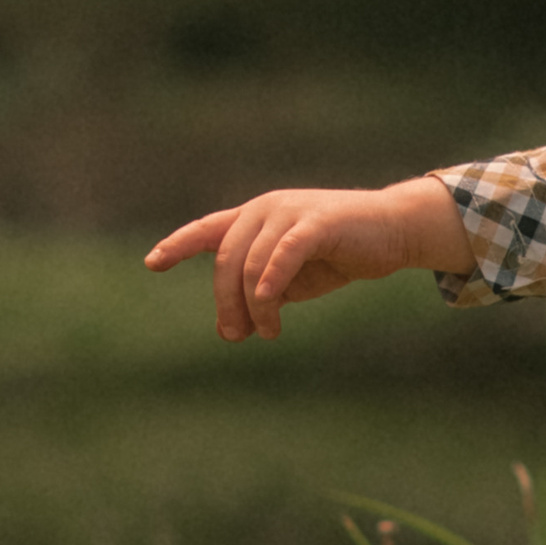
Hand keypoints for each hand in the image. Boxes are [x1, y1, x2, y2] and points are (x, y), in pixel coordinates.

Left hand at [143, 178, 473, 340]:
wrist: (392, 232)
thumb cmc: (339, 254)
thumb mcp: (293, 279)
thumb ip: (261, 294)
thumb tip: (233, 328)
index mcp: (255, 217)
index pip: (207, 230)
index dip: (177, 245)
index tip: (152, 263)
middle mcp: (265, 208)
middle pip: (225, 260)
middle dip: (226, 303)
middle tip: (236, 336)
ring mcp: (288, 211)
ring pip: (250, 265)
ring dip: (254, 307)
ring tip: (268, 332)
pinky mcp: (315, 222)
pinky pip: (281, 254)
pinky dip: (270, 283)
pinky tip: (269, 307)